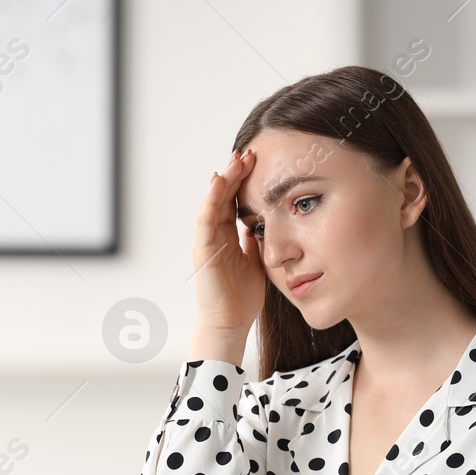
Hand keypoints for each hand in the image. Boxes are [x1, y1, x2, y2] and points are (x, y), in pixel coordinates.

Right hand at [192, 148, 266, 347]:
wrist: (230, 322)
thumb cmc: (243, 297)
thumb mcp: (259, 260)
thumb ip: (260, 240)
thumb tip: (273, 221)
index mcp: (229, 236)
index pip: (236, 200)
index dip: (247, 180)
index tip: (262, 160)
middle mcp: (216, 234)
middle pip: (225, 195)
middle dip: (237, 172)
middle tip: (251, 151)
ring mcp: (207, 240)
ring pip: (214, 201)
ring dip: (225, 179)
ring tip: (237, 159)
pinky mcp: (202, 248)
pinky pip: (205, 218)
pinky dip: (211, 198)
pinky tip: (219, 180)